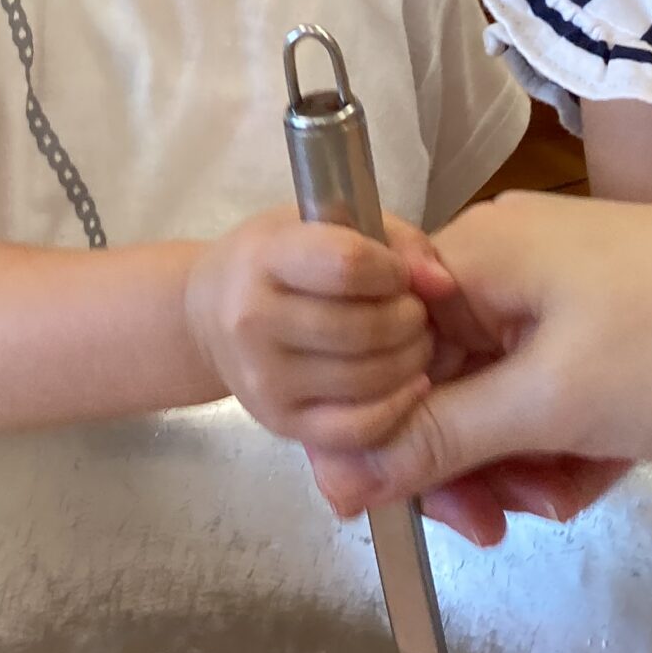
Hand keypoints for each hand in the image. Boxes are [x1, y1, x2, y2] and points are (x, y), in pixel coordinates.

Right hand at [186, 208, 445, 449]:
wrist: (208, 316)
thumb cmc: (280, 260)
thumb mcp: (327, 223)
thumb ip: (394, 241)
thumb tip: (443, 285)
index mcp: (265, 258)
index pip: (347, 266)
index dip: (393, 270)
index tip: (400, 274)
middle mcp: (255, 320)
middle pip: (363, 329)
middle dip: (410, 320)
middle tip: (418, 314)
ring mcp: (264, 379)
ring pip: (365, 380)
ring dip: (411, 361)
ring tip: (414, 343)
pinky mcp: (279, 423)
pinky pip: (355, 429)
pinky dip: (397, 410)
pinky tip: (411, 386)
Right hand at [304, 190, 651, 512]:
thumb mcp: (550, 405)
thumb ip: (440, 441)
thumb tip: (338, 475)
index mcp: (469, 256)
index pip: (378, 350)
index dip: (384, 434)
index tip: (410, 504)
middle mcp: (501, 256)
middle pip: (436, 375)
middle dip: (466, 457)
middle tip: (500, 524)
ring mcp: (558, 282)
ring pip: (497, 391)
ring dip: (522, 456)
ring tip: (568, 495)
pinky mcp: (605, 311)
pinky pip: (550, 384)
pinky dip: (567, 434)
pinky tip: (601, 470)